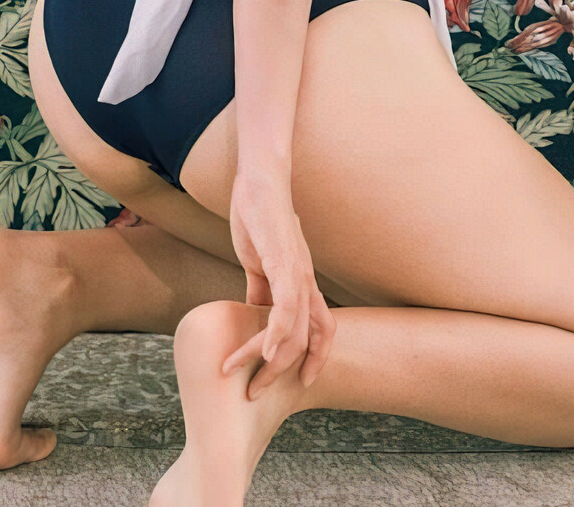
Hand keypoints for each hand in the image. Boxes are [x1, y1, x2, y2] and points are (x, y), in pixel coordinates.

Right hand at [221, 170, 334, 398]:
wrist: (259, 181)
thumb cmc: (259, 218)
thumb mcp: (260, 261)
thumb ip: (260, 289)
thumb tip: (254, 313)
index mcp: (303, 281)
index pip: (323, 328)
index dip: (317, 357)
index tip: (303, 381)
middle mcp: (306, 280)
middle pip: (311, 338)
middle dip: (288, 372)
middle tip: (258, 392)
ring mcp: (296, 271)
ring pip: (296, 330)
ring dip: (273, 361)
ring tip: (250, 381)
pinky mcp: (281, 261)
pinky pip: (284, 306)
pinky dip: (277, 334)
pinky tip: (262, 351)